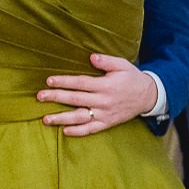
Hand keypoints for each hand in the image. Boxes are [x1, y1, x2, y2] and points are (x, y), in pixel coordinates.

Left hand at [38, 54, 158, 134]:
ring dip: (62, 118)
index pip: (80, 83)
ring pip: (80, 117)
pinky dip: (78, 131)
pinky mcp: (107, 123)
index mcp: (106, 85)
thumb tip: (91, 57)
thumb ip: (106, 61)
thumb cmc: (132, 78)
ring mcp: (105, 114)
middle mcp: (103, 101)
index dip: (64, 82)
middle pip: (75, 99)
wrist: (149, 96)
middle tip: (40, 97)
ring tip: (46, 119)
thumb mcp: (122, 65)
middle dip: (56, 98)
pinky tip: (64, 131)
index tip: (49, 80)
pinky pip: (91, 129)